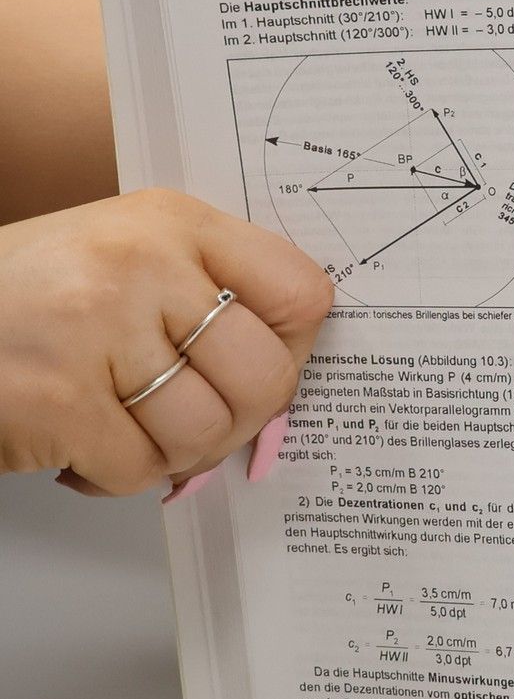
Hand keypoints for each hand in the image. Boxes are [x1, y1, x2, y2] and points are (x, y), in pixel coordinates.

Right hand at [0, 188, 333, 496]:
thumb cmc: (23, 296)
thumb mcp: (124, 257)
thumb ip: (207, 295)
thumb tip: (288, 370)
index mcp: (172, 223)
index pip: (301, 291)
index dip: (296, 348)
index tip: (267, 364)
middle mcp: (141, 265)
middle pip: (266, 376)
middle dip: (238, 419)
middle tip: (195, 420)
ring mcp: (97, 330)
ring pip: (204, 431)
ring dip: (169, 452)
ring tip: (124, 426)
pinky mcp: (59, 399)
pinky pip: (139, 469)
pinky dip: (111, 475)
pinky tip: (77, 444)